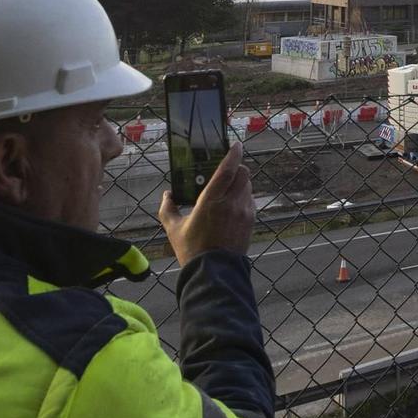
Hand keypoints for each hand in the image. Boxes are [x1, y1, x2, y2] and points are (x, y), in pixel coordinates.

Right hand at [159, 143, 253, 266]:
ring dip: (241, 183)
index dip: (233, 154)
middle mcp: (231, 203)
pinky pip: (250, 200)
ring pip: (248, 186)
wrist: (213, 273)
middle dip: (237, 168)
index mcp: (212, 201)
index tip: (236, 145)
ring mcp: (243, 212)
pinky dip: (244, 197)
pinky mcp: (251, 221)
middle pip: (243, 173)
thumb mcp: (174, 229)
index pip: (228, 169)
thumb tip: (167, 195)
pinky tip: (233, 206)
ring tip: (228, 189)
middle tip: (228, 170)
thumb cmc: (192, 250)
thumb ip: (168, 208)